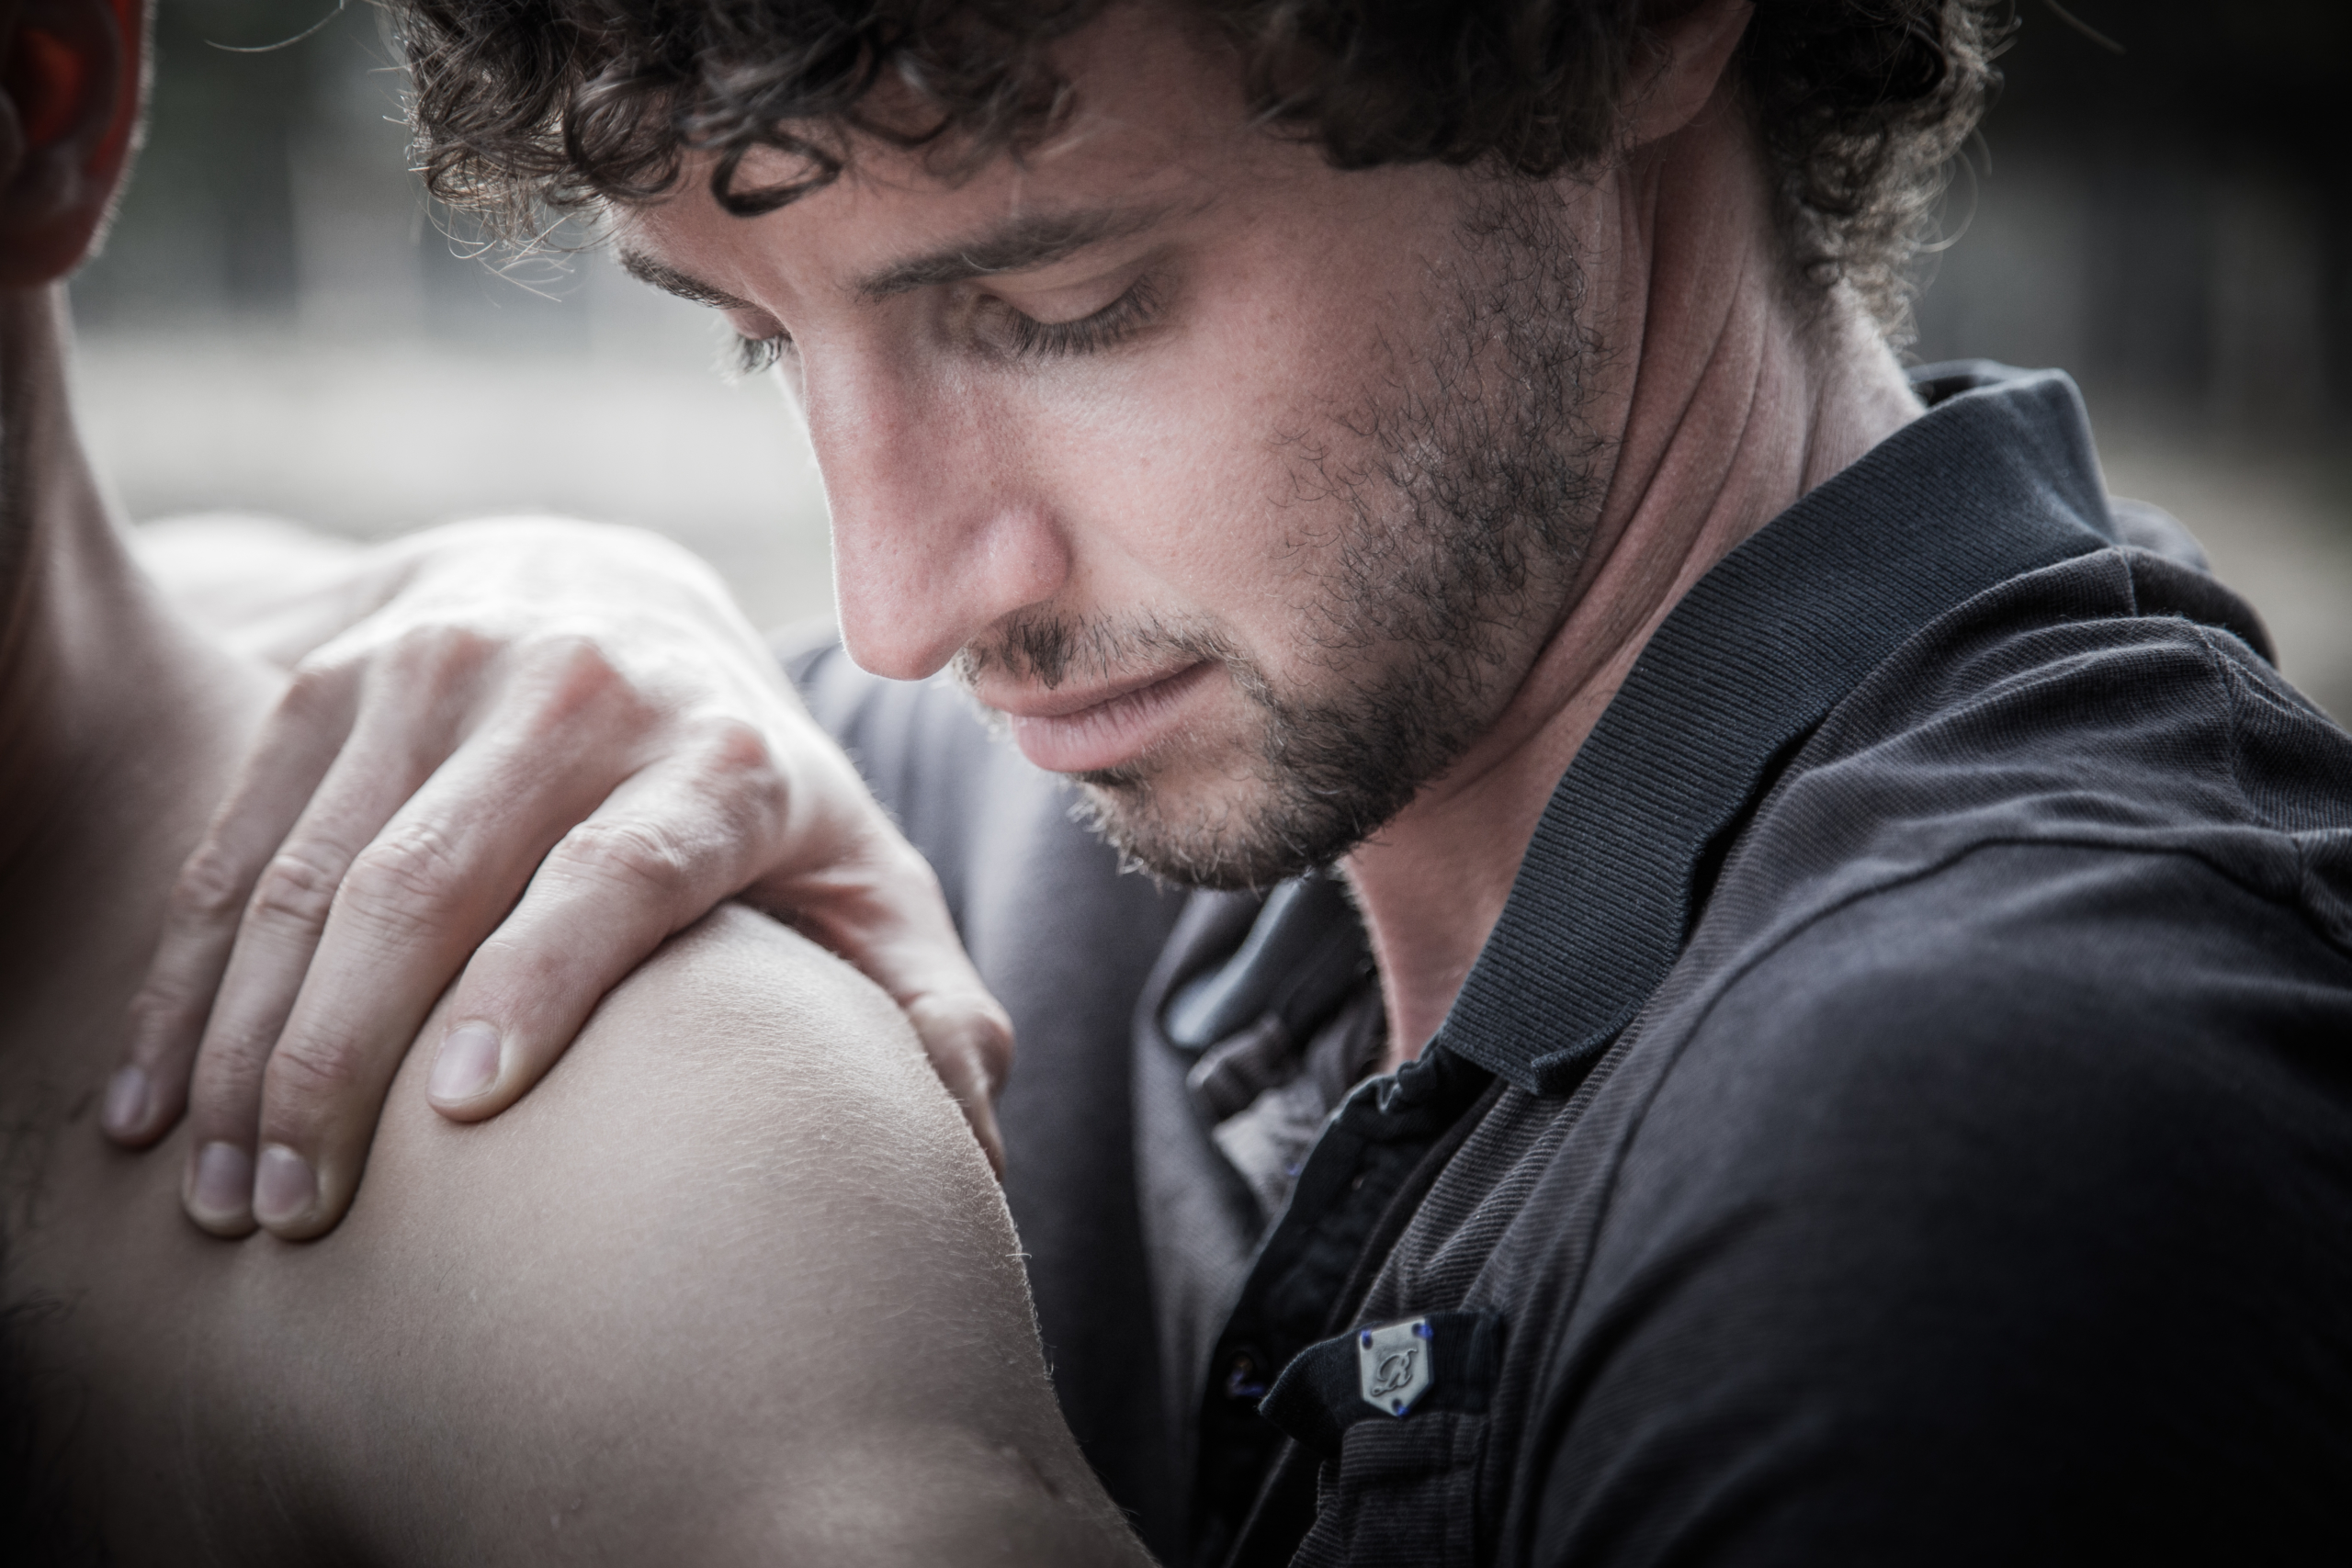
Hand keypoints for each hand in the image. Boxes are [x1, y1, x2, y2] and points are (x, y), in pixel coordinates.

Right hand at [105, 517, 1012, 1238]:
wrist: (632, 604)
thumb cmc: (760, 792)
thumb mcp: (863, 875)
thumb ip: (924, 1000)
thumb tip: (973, 1150)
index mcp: (727, 755)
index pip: (621, 869)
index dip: (540, 978)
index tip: (462, 1106)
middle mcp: (584, 692)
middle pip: (436, 879)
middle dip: (344, 1058)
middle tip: (294, 1213)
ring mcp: (446, 671)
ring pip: (318, 869)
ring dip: (245, 1036)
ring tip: (215, 1185)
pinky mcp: (341, 674)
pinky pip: (245, 835)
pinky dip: (187, 968)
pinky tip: (152, 1091)